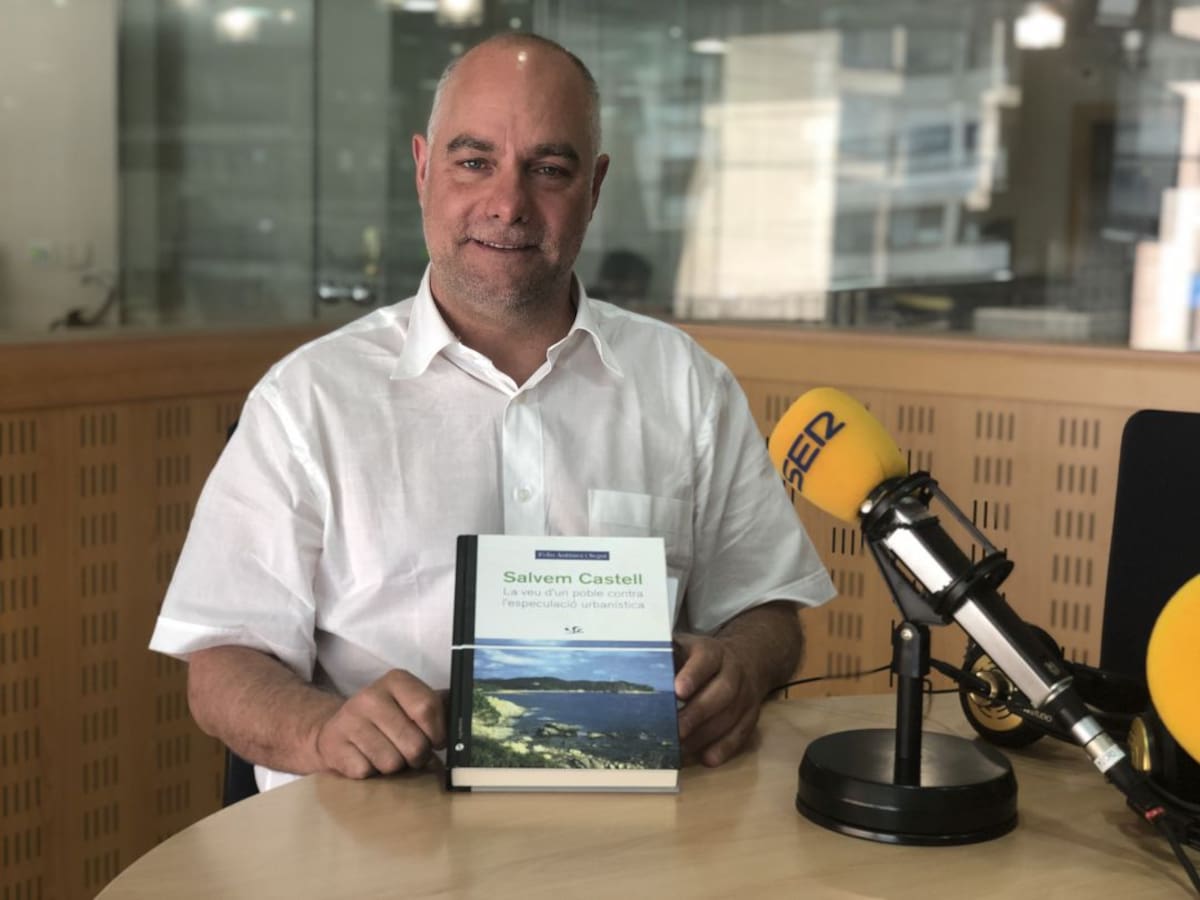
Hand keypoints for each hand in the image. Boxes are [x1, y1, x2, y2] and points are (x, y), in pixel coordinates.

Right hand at [314, 669, 446, 778]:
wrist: (335, 729)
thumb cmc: (387, 718)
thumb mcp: (412, 703)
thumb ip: (441, 707)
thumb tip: (472, 716)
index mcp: (396, 681)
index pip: (427, 708)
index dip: (438, 733)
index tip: (436, 741)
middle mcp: (370, 696)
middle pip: (414, 743)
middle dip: (418, 757)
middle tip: (412, 753)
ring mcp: (349, 720)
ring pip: (391, 763)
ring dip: (394, 767)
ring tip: (387, 754)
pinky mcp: (334, 746)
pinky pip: (367, 772)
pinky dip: (371, 774)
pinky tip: (366, 759)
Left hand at [673, 633, 767, 766]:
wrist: (745, 659)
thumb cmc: (700, 658)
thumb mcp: (685, 648)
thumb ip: (667, 657)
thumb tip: (638, 672)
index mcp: (713, 652)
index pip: (705, 660)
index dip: (693, 675)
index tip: (678, 691)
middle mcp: (734, 672)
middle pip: (722, 692)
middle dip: (698, 713)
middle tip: (676, 731)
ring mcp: (746, 694)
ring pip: (731, 716)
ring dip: (706, 736)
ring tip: (682, 750)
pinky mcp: (751, 715)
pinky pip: (742, 733)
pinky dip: (725, 748)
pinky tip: (707, 759)